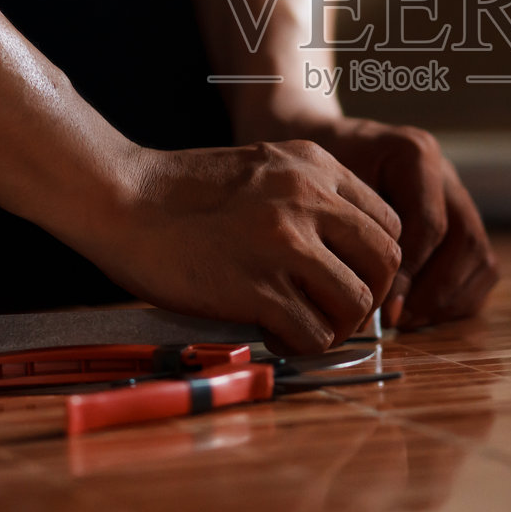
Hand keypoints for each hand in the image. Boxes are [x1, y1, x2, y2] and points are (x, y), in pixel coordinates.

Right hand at [80, 141, 401, 354]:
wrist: (122, 198)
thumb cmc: (184, 192)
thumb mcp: (263, 169)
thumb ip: (309, 198)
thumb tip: (346, 258)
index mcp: (315, 165)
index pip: (389, 222)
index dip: (376, 261)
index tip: (351, 278)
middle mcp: (309, 198)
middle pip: (385, 262)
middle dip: (369, 296)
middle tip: (336, 311)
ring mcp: (284, 242)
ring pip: (356, 301)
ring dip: (338, 326)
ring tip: (307, 327)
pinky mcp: (256, 286)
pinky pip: (313, 332)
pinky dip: (304, 346)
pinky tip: (277, 337)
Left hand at [236, 114, 498, 330]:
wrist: (321, 150)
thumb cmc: (315, 172)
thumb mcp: (322, 192)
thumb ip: (349, 235)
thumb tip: (371, 301)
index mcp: (414, 154)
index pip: (430, 225)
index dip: (409, 274)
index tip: (384, 309)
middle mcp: (444, 173)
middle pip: (466, 241)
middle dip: (435, 291)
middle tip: (399, 320)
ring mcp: (456, 196)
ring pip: (480, 256)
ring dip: (450, 298)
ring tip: (407, 320)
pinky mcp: (459, 220)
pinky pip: (480, 265)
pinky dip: (458, 296)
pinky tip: (419, 313)